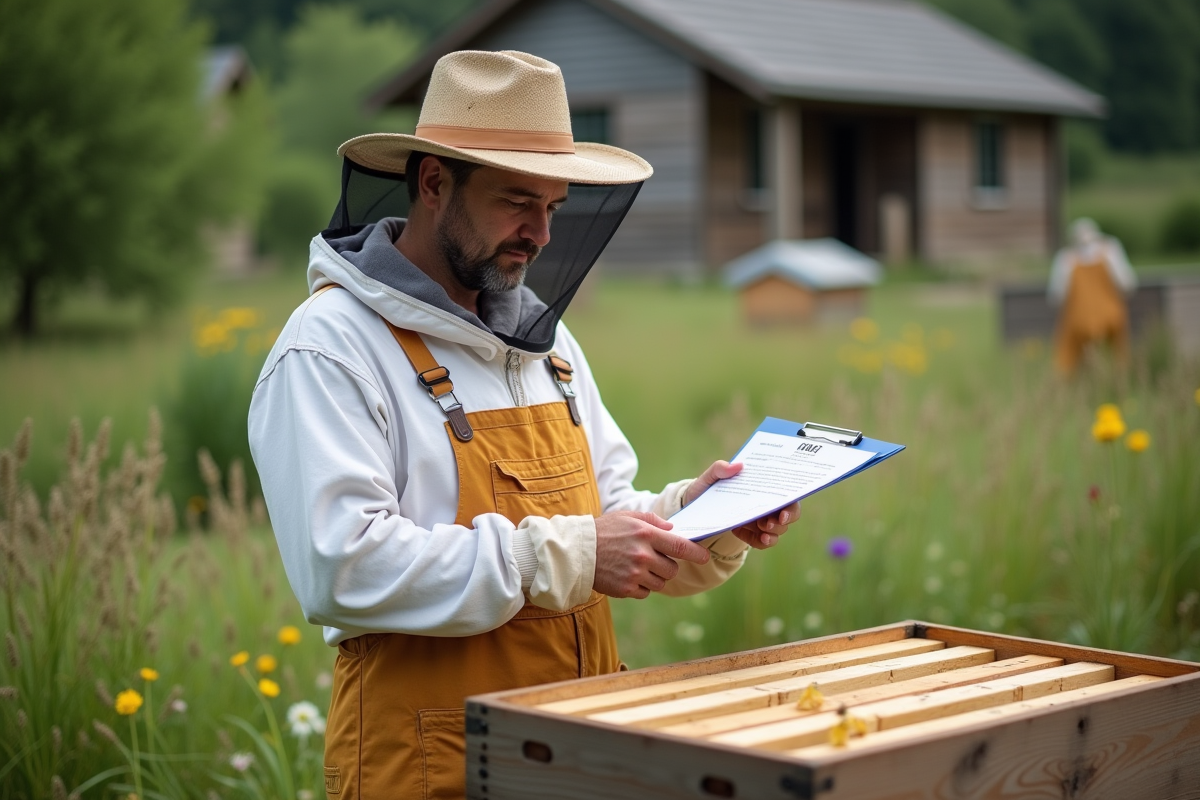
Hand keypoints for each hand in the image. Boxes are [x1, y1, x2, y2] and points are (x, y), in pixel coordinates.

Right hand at [593, 511, 710, 598]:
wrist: (577, 551)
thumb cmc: (604, 530)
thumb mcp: (628, 516)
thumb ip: (653, 520)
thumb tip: (673, 530)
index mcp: (646, 534)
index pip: (680, 547)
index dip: (697, 554)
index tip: (705, 557)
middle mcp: (643, 555)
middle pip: (672, 569)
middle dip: (667, 565)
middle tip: (652, 558)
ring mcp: (635, 574)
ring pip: (661, 583)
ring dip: (655, 577)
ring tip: (637, 566)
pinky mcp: (626, 589)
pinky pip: (646, 592)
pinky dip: (642, 586)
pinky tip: (628, 575)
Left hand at [683, 461, 800, 549]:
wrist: (694, 507)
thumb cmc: (705, 488)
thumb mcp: (709, 478)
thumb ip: (719, 469)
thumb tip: (737, 465)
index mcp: (762, 486)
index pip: (788, 493)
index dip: (791, 505)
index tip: (783, 513)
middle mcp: (766, 502)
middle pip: (789, 513)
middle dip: (785, 521)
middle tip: (772, 524)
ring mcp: (761, 519)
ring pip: (779, 530)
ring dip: (773, 533)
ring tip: (763, 534)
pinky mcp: (752, 533)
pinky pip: (762, 541)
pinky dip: (759, 541)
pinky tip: (750, 537)